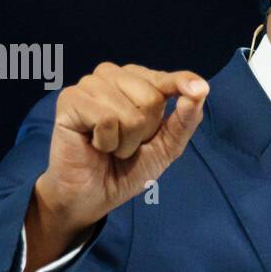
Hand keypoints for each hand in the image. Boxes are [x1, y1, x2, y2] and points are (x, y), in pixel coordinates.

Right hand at [31, 61, 208, 243]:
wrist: (93, 195)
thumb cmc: (127, 168)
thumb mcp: (167, 146)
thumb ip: (185, 119)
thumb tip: (200, 89)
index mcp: (136, 81)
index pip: (167, 78)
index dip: (182, 85)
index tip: (199, 89)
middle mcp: (112, 76)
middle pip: (152, 97)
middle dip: (145, 132)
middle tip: (125, 143)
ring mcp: (89, 85)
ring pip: (131, 113)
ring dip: (125, 142)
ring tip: (110, 146)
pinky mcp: (70, 100)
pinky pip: (106, 119)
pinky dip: (107, 142)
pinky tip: (95, 144)